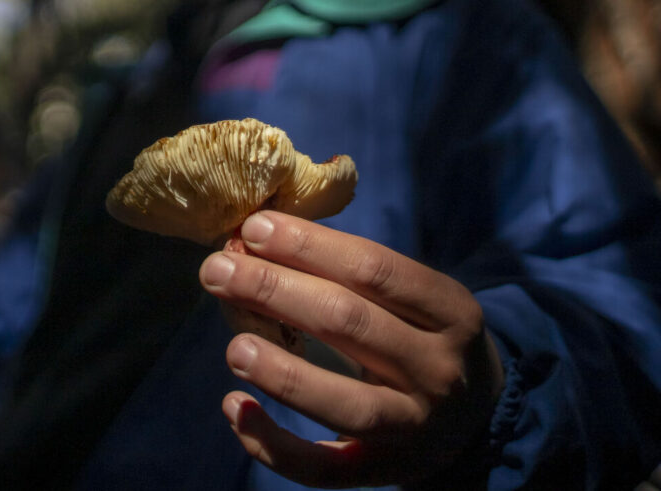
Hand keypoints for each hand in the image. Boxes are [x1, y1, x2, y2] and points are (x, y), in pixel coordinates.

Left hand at [199, 211, 503, 487]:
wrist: (477, 419)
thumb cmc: (421, 336)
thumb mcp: (412, 299)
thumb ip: (349, 273)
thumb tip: (255, 238)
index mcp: (450, 311)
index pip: (374, 269)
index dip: (310, 246)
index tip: (254, 227)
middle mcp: (439, 369)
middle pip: (351, 324)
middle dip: (275, 290)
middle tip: (217, 270)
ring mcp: (414, 426)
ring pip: (345, 405)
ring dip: (282, 373)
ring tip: (233, 348)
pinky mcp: (383, 472)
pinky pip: (324, 470)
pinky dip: (274, 445)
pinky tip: (235, 408)